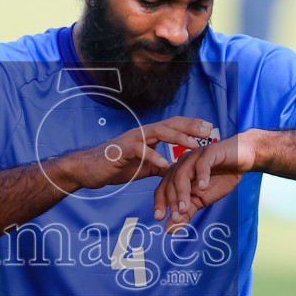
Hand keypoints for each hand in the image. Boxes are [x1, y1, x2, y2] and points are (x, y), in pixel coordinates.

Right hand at [56, 117, 214, 192]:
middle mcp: (140, 134)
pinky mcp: (120, 152)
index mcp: (147, 136)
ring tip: (193, 146)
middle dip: (190, 127)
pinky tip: (165, 165)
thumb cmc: (114, 167)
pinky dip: (153, 157)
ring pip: (157, 133)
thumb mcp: (142, 167)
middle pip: (169, 124)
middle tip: (208, 131)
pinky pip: (139, 151)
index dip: (190, 126)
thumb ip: (158, 166)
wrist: (87, 170)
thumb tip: (175, 170)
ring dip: (177, 138)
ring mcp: (130, 141)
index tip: (208, 128)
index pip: (172, 126)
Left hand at [153, 130, 260, 231]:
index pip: (163, 189)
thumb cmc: (221, 178)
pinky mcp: (210, 152)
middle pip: (171, 182)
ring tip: (186, 207)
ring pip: (182, 174)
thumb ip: (186, 213)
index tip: (159, 218)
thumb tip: (170, 230)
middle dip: (173, 201)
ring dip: (183, 192)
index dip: (160, 203)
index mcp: (178, 174)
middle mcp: (182, 164)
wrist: (242, 160)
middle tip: (176, 218)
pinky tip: (204, 187)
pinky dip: (202, 175)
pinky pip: (202, 164)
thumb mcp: (202, 200)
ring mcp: (195, 156)